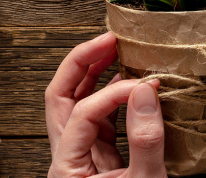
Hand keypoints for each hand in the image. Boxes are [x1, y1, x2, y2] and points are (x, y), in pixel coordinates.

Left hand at [45, 32, 167, 177]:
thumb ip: (144, 141)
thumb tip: (145, 91)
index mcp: (65, 167)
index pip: (81, 114)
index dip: (112, 93)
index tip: (143, 85)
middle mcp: (66, 157)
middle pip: (60, 97)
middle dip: (82, 63)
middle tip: (108, 40)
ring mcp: (80, 155)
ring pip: (75, 104)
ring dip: (93, 73)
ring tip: (113, 49)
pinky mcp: (98, 156)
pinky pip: (97, 117)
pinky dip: (110, 94)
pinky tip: (124, 79)